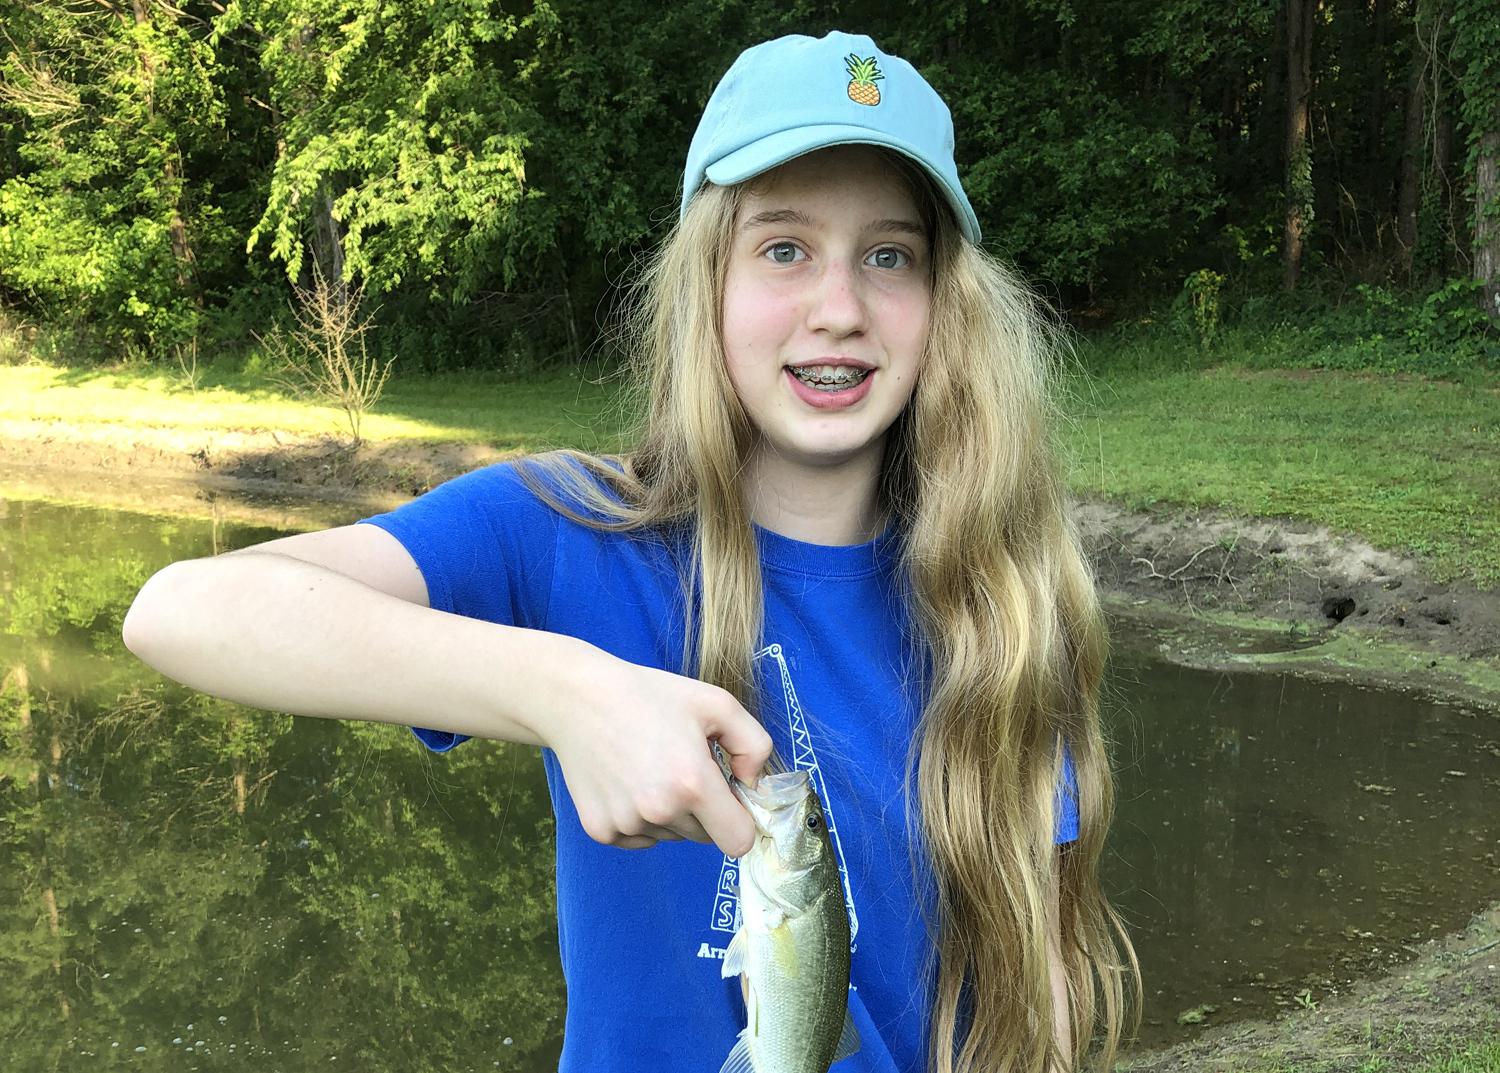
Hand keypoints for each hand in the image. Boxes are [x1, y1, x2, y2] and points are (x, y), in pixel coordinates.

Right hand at [543, 650, 772, 856]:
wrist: (579, 699)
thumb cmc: (649, 696)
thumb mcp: (716, 703)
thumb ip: (754, 745)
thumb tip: (753, 784)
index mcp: (693, 783)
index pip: (739, 842)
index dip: (741, 820)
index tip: (730, 797)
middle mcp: (660, 811)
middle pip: (704, 836)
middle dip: (704, 810)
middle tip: (683, 767)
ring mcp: (626, 824)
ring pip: (671, 835)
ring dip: (671, 813)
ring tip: (650, 768)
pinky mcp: (600, 830)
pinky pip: (639, 837)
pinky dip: (641, 818)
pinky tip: (628, 781)